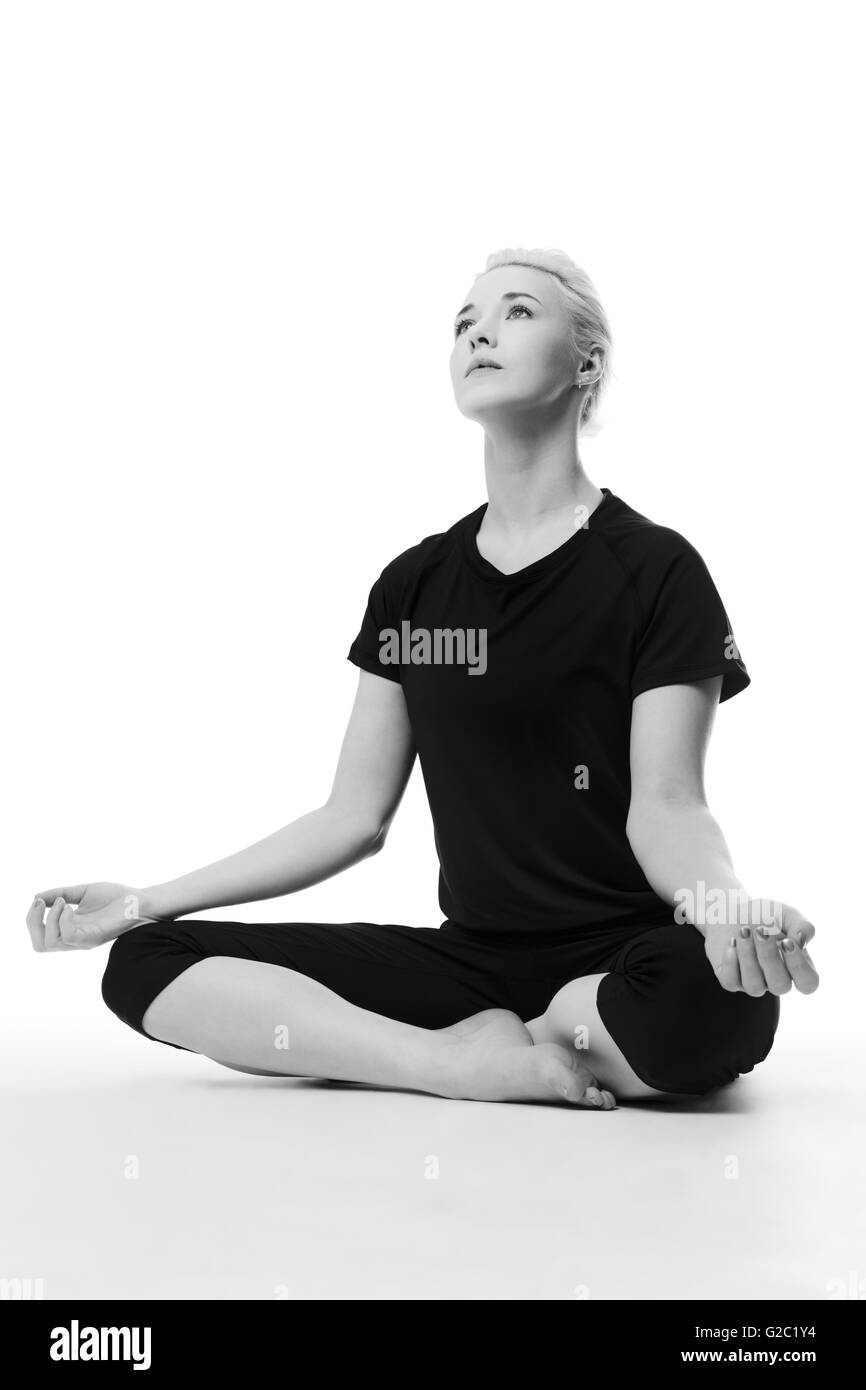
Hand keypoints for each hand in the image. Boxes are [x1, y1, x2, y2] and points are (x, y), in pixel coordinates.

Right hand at [26, 883, 160, 951]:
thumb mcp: (82, 892)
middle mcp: (74, 938)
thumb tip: (36, 897)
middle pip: (40, 945)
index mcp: (70, 928)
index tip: (38, 899)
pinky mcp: (93, 938)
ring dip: (49, 918)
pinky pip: (68, 936)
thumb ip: (60, 894)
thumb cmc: (116, 897)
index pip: (40, 936)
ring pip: (50, 943)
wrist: (140, 900)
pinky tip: (69, 906)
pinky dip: (62, 920)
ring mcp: (83, 940)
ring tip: (62, 902)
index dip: (31, 919)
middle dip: (32, 922)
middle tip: (40, 903)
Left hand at [704, 900, 817, 996]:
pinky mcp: (731, 980)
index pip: (808, 983)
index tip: (787, 941)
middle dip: (769, 957)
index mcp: (796, 966)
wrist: (731, 910)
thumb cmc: (764, 915)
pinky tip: (732, 941)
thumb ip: (802, 925)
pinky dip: (730, 961)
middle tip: (760, 931)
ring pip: (754, 986)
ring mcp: (754, 982)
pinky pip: (731, 982)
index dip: (799, 966)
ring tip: (743, 931)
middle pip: (780, 986)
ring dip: (748, 956)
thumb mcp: (787, 914)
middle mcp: (776, 979)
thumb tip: (801, 940)